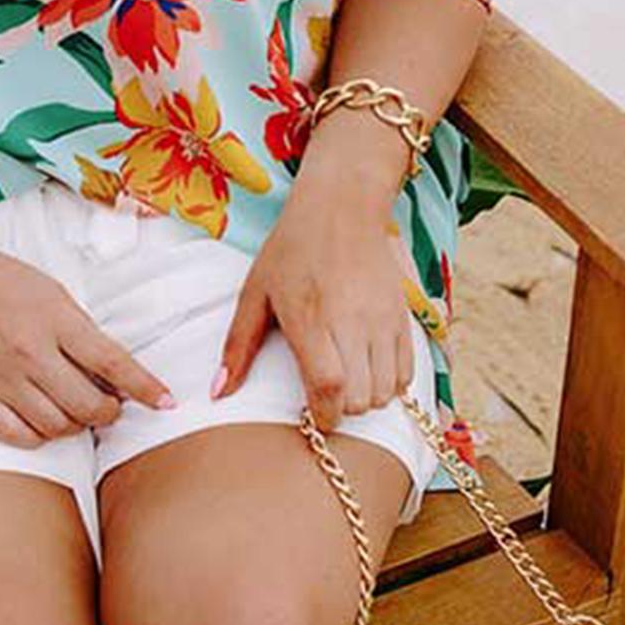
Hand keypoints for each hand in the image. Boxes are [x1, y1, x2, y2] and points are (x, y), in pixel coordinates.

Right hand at [0, 234, 175, 448]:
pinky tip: (44, 424)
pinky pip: (18, 435)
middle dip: (109, 412)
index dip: (145, 387)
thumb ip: (78, 329)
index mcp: (54, 319)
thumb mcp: (48, 290)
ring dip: (76, 425)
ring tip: (77, 412)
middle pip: (88, 405)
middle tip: (110, 406)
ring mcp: (1, 378)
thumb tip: (108, 370)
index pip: (113, 362)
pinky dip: (39, 437)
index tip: (166, 401)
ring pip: (56, 426)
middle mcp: (30, 353)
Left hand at [214, 183, 414, 432]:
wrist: (342, 208)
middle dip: (342, 409)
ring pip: (386, 392)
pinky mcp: (402, 316)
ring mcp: (382, 320)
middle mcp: (351, 322)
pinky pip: (407, 373)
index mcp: (309, 318)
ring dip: (366, 397)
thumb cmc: (291, 250)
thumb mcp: (255, 292)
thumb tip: (217, 393)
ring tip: (347, 378)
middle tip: (324, 392)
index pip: (329, 387)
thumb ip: (238, 347)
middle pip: (361, 398)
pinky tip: (368, 368)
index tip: (311, 416)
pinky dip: (389, 383)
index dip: (323, 415)